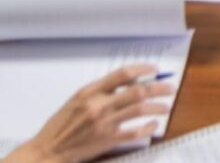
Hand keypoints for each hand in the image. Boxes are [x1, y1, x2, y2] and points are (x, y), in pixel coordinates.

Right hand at [6, 65, 173, 162]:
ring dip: (157, 106)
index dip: (142, 69)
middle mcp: (98, 105)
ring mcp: (104, 123)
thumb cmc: (61, 125)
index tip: (154, 69)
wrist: (48, 149)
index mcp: (90, 91)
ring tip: (166, 105)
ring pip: (139, 109)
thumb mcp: (77, 100)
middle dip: (158, 87)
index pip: (122, 74)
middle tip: (170, 87)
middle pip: (137, 91)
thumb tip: (128, 82)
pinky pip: (134, 133)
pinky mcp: (107, 140)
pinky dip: (147, 128)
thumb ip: (100, 90)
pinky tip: (153, 125)